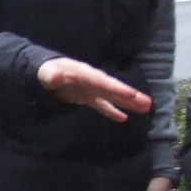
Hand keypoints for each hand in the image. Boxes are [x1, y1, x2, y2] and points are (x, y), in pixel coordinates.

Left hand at [37, 56, 153, 123]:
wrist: (43, 72)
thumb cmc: (45, 71)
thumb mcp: (45, 73)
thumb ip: (51, 75)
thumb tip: (54, 77)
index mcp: (84, 73)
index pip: (103, 82)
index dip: (116, 88)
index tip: (132, 94)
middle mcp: (92, 80)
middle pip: (113, 88)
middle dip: (129, 95)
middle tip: (147, 103)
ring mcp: (91, 89)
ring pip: (112, 96)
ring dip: (128, 103)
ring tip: (145, 108)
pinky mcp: (88, 97)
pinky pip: (102, 105)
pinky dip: (112, 111)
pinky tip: (124, 118)